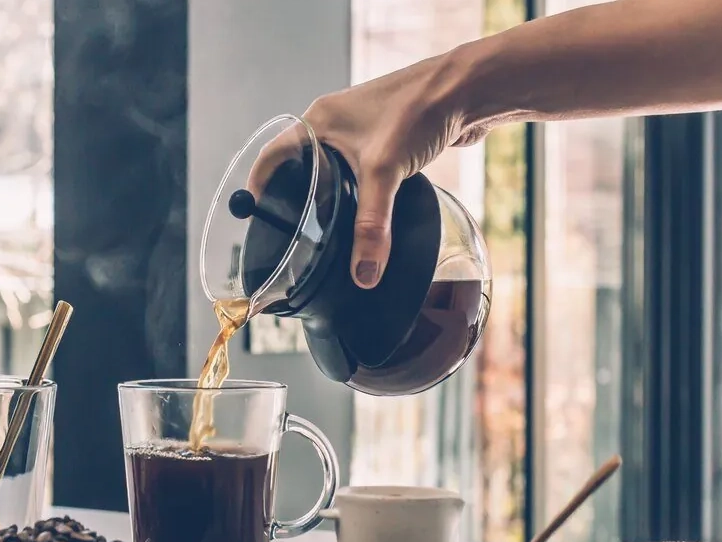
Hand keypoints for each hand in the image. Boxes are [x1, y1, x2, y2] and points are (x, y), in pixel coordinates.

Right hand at [250, 53, 478, 288]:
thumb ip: (371, 226)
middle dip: (295, 198)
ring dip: (330, 197)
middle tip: (291, 232)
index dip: (259, 187)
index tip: (253, 216)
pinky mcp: (386, 141)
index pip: (272, 157)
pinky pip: (361, 173)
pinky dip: (358, 194)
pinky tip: (365, 215)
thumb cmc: (419, 108)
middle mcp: (334, 124)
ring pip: (332, 171)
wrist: (469, 88)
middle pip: (300, 167)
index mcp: (317, 121)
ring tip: (325, 230)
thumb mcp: (385, 172)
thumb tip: (363, 274)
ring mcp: (360, 132)